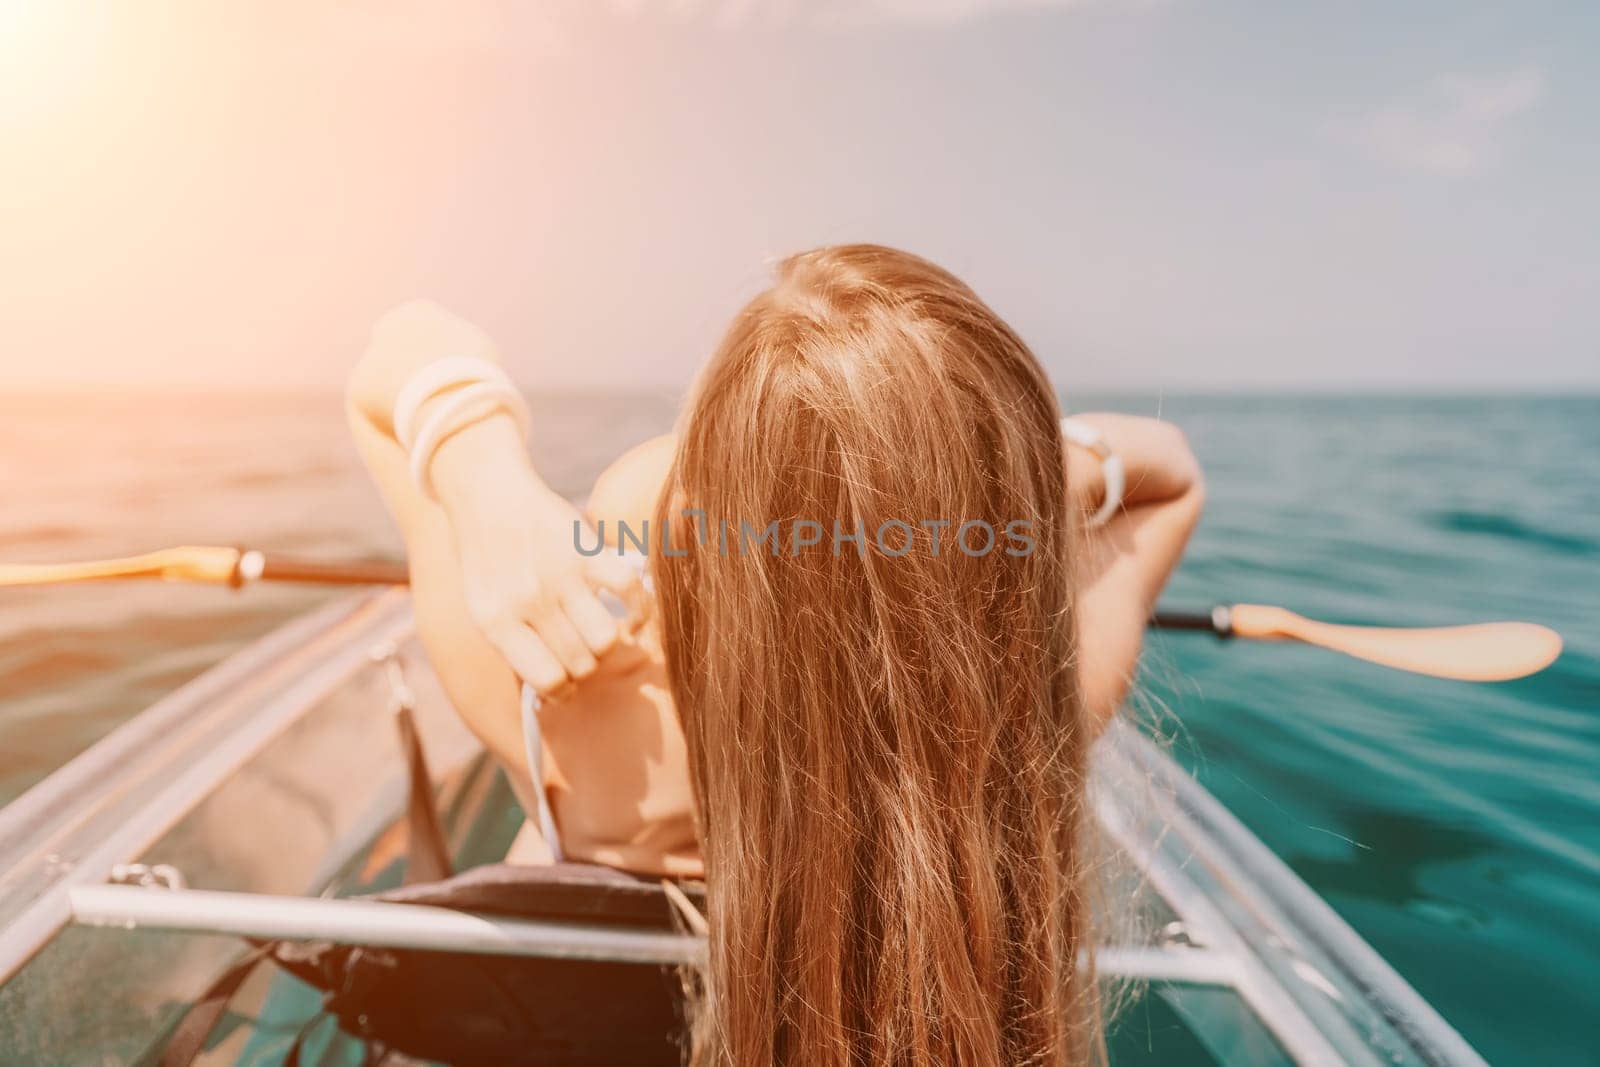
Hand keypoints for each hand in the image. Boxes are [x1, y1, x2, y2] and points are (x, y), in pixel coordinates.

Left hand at [448, 472, 645, 693]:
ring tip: (599, 634)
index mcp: (497, 623)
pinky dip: (639, 609)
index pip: (547, 680)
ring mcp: (560, 575)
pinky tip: (630, 613)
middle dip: (586, 667)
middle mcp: (528, 601)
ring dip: (608, 643)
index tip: (567, 684)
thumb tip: (554, 690)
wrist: (486, 497)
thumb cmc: (487, 561)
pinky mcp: (587, 549)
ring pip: (606, 638)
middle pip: (581, 663)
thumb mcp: (483, 608)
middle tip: (581, 654)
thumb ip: (514, 647)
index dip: (563, 690)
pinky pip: (629, 592)